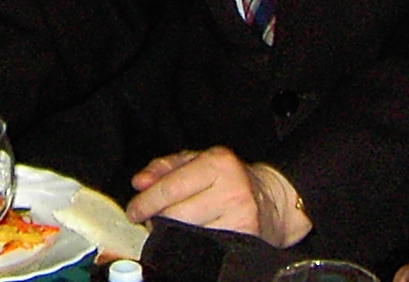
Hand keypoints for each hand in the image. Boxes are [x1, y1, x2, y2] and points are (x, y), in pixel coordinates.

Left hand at [128, 147, 309, 246]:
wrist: (274, 200)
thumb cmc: (230, 179)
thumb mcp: (199, 161)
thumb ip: (165, 168)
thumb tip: (139, 182)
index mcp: (217, 162)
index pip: (171, 187)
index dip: (146, 202)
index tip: (134, 211)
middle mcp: (231, 188)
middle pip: (176, 215)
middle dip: (158, 220)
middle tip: (153, 221)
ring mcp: (240, 216)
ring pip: (188, 234)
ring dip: (174, 235)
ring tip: (175, 228)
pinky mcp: (245, 238)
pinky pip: (205, 247)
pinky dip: (193, 244)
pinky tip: (193, 238)